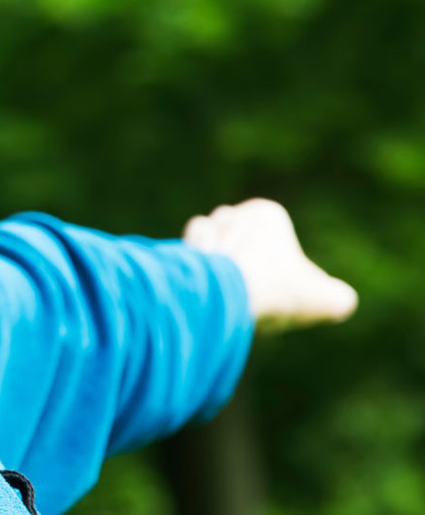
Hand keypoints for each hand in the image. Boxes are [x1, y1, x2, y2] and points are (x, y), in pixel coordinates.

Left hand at [183, 198, 356, 332]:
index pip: (274, 246)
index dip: (281, 275)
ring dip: (220, 275)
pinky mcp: (176, 253)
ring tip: (229, 296)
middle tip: (253, 298)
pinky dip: (196, 283)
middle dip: (247, 270)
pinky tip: (203, 297)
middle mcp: (229, 215)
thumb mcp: (327, 300)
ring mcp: (199, 233)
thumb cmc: (277, 290)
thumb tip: (335, 301)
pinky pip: (186, 267)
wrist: (223, 295)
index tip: (279, 291)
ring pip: (212, 253)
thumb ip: (336, 299)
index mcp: (266, 213)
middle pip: (241, 247)